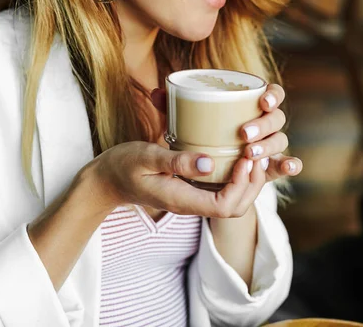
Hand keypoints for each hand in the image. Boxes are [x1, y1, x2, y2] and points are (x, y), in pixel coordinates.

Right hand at [85, 139, 270, 218]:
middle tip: (256, 154)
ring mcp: (191, 199)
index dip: (241, 184)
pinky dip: (235, 176)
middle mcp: (191, 204)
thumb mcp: (146, 157)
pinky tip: (236, 155)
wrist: (106, 180)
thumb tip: (209, 163)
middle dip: (252, 184)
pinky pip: (221, 191)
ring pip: (231, 202)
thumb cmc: (123, 166)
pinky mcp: (191, 190)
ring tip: (252, 153)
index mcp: (181, 200)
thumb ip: (176, 162)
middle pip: (235, 209)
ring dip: (247, 181)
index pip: (224, 206)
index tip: (244, 157)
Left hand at [151, 83, 302, 184]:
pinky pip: (282, 165)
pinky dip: (289, 165)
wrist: (204, 162)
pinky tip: (289, 167)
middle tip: (244, 135)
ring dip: (269, 147)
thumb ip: (172, 107)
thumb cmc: (196, 132)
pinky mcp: (267, 166)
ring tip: (249, 154)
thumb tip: (156, 93)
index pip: (272, 93)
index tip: (262, 100)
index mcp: (250, 103)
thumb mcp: (183, 120)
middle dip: (264, 125)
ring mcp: (267, 145)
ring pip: (279, 141)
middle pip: (276, 119)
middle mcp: (264, 122)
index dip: (273, 94)